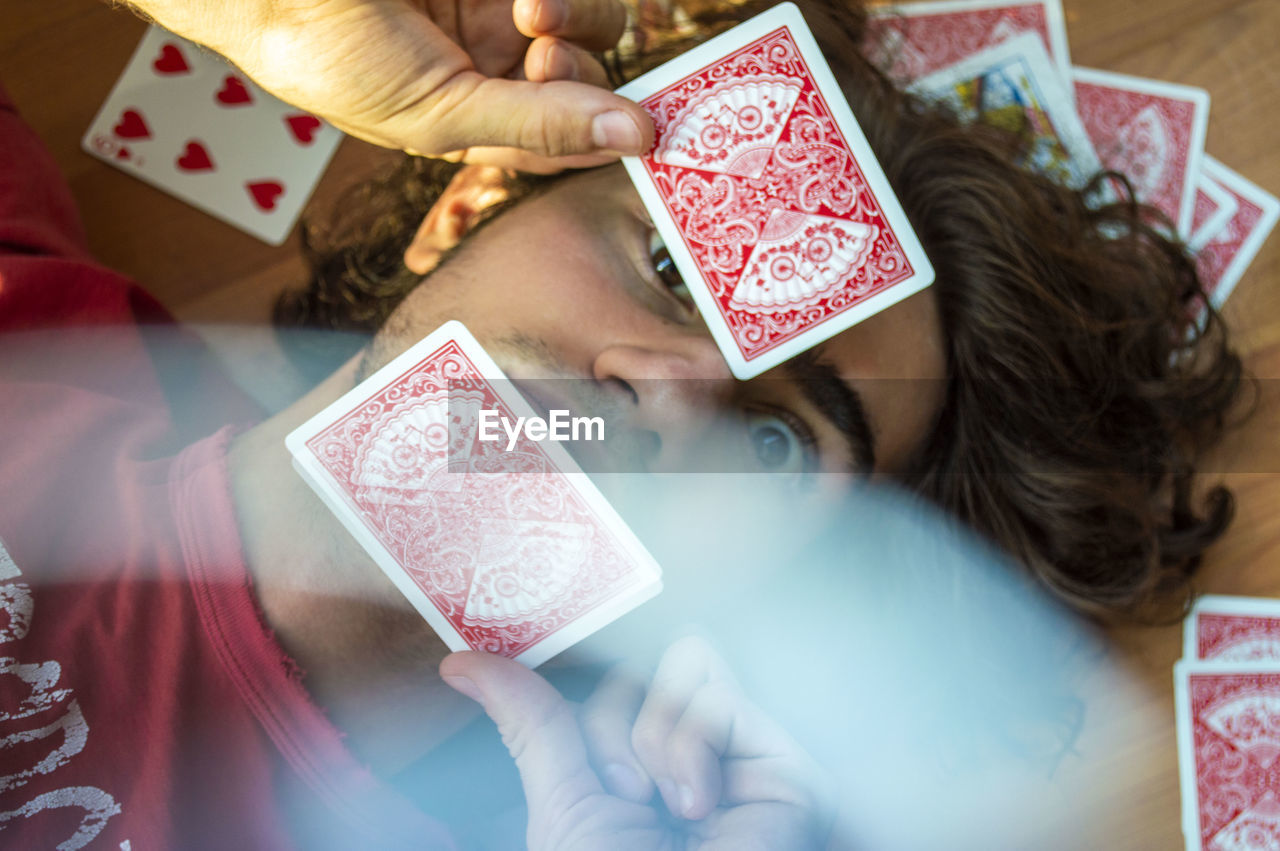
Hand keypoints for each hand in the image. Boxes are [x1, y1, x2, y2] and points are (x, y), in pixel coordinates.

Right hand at [125, 0, 653, 171]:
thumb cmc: (330, 55)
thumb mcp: (439, 115)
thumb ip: (540, 127)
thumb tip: (636, 138)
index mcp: (482, 114)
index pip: (572, 134)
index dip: (607, 130)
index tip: (634, 122)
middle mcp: (500, 57)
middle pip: (594, 66)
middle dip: (584, 65)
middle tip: (543, 55)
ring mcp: (501, 1)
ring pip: (594, 10)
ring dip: (582, 13)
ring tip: (532, 7)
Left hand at [440, 636, 832, 849]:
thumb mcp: (564, 807)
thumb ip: (531, 723)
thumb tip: (460, 662)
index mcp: (638, 778)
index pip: (609, 696)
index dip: (593, 722)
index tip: (592, 772)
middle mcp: (690, 763)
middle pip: (641, 674)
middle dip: (617, 733)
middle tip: (627, 798)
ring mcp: (738, 758)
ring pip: (683, 665)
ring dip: (656, 738)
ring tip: (668, 806)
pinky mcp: (781, 759)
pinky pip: (717, 690)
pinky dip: (693, 746)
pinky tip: (699, 805)